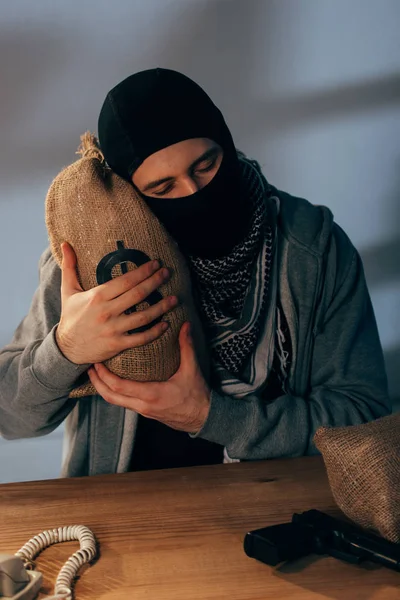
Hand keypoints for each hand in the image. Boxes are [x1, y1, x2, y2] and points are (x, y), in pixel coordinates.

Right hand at [56, 242, 177, 364]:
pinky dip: (155, 332)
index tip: (155, 263)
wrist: (66, 348)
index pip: (125, 281)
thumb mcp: (68, 291)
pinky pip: (141, 338)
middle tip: (167, 273)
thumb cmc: (70, 317)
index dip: (142, 271)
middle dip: (155, 282)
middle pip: (137, 294)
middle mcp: (107, 312)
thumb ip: (69, 267)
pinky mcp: (118, 344)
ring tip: (175, 298)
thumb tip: (64, 244)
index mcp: (97, 296)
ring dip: (161, 307)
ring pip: (143, 317)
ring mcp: (113, 329)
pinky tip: (166, 324)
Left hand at [88, 322, 210, 432]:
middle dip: (97, 383)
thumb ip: (186, 346)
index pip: (120, 387)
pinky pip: (124, 403)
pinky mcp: (145, 412)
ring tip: (97, 375)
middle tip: (89, 368)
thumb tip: (184, 325)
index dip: (104, 376)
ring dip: (104, 389)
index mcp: (152, 394)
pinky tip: (113, 383)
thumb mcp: (192, 370)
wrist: (203, 418)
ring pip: (115, 402)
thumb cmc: (197, 396)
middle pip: (111, 397)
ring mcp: (143, 411)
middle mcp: (143, 405)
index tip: (96, 363)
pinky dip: (114, 394)